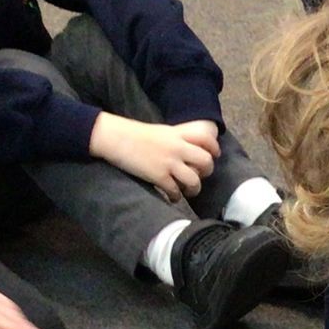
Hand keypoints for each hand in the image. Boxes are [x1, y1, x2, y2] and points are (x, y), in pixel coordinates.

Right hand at [89, 112, 218, 201]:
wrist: (114, 137)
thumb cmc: (134, 135)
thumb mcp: (161, 132)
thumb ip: (176, 139)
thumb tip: (188, 152)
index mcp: (178, 134)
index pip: (206, 139)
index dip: (214, 149)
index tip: (213, 156)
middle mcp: (177, 148)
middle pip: (206, 162)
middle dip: (206, 172)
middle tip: (199, 176)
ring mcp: (169, 162)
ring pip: (194, 181)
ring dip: (194, 189)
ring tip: (188, 191)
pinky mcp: (158, 176)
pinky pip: (176, 191)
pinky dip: (176, 197)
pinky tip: (172, 197)